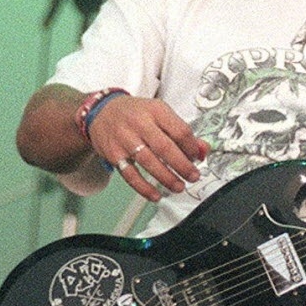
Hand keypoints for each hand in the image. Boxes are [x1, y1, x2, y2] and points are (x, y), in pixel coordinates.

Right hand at [87, 95, 208, 201]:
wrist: (102, 111)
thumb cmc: (135, 113)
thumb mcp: (160, 113)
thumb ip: (182, 132)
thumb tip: (203, 150)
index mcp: (156, 110)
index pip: (180, 130)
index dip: (192, 147)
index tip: (197, 157)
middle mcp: (139, 123)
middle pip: (165, 148)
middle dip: (182, 166)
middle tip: (193, 176)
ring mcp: (125, 139)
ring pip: (149, 162)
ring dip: (167, 178)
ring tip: (179, 186)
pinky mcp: (114, 154)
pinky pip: (131, 175)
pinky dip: (144, 188)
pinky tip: (156, 195)